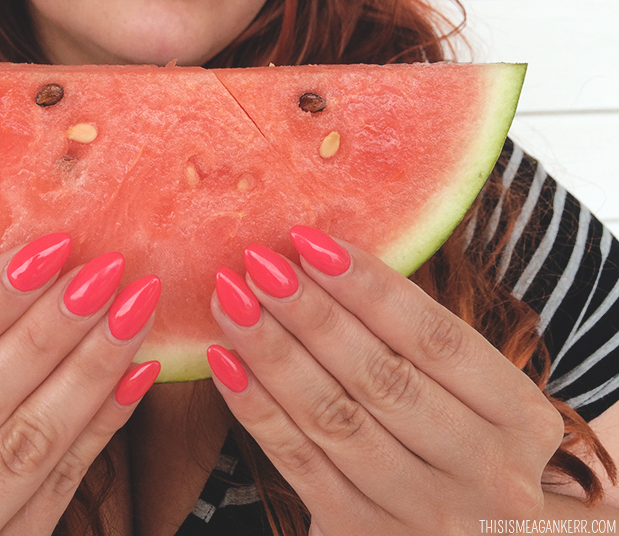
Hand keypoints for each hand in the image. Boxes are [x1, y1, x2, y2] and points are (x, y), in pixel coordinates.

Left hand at [207, 226, 564, 534]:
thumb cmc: (475, 452)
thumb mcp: (488, 402)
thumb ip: (430, 347)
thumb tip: (332, 262)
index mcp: (521, 420)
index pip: (437, 338)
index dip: (370, 285)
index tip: (311, 240)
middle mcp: (481, 471)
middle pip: (380, 377)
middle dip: (310, 312)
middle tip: (258, 262)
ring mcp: (421, 512)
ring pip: (333, 418)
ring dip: (274, 352)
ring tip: (232, 300)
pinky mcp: (361, 535)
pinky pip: (299, 464)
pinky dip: (256, 409)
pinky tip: (226, 361)